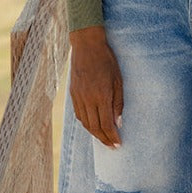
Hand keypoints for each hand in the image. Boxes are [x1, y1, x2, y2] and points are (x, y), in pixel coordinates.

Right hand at [68, 26, 122, 147]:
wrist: (87, 46)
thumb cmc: (106, 60)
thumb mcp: (118, 80)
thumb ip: (118, 102)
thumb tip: (118, 122)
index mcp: (101, 96)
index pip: (106, 124)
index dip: (112, 137)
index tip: (118, 145)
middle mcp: (87, 99)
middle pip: (94, 127)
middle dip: (104, 139)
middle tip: (112, 146)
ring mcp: (78, 97)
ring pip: (85, 123)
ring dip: (94, 133)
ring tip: (103, 139)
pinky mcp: (73, 94)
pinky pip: (79, 114)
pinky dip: (86, 123)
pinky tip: (93, 125)